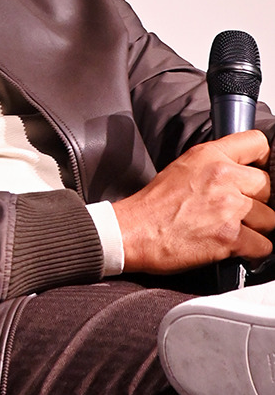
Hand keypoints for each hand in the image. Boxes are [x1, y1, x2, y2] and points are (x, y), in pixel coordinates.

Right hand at [113, 130, 273, 273]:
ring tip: (231, 229)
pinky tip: (234, 246)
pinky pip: (264, 246)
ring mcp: (228, 207)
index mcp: (210, 155)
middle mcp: (223, 177)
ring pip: (270, 219)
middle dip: (257, 201)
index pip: (258, 143)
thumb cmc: (153, 205)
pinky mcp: (230, 237)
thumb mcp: (183, 167)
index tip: (256, 174)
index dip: (261, 161)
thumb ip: (214, 163)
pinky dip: (252, 250)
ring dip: (255, 228)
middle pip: (268, 186)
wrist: (133, 231)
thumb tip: (240, 171)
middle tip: (236, 210)